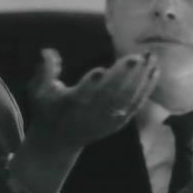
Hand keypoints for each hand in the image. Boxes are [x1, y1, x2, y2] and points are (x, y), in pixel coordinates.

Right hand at [11, 49, 158, 192]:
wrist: (59, 140)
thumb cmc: (48, 110)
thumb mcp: (39, 91)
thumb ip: (44, 71)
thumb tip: (47, 51)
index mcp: (69, 106)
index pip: (79, 97)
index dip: (89, 86)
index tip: (100, 70)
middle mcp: (90, 115)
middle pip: (108, 96)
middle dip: (123, 77)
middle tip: (136, 57)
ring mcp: (106, 120)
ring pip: (125, 99)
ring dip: (140, 79)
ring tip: (150, 59)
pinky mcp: (117, 122)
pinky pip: (134, 105)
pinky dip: (146, 89)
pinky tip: (154, 72)